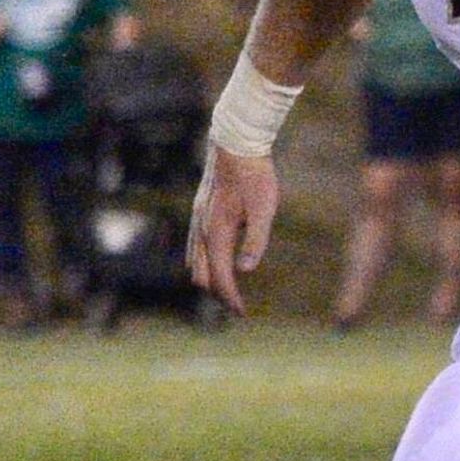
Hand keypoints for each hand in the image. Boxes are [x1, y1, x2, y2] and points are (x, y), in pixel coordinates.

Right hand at [189, 146, 280, 315]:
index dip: (230, 297)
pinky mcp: (199, 213)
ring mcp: (197, 221)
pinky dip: (204, 264)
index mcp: (216, 232)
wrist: (235, 147)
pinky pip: (195, 248)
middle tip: (237, 307)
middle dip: (219, 293)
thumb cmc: (255, 177)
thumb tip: (245, 269)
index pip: (220, 276)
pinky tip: (217, 264)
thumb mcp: (264, 208)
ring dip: (210, 279)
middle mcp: (201, 230)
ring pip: (195, 262)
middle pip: (203, 274)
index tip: (242, 313)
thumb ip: (255, 239)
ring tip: (228, 292)